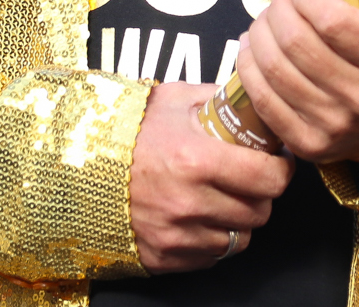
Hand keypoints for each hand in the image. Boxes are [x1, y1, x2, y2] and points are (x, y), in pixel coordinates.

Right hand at [128, 82, 290, 272]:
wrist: (78, 165)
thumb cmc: (128, 130)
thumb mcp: (173, 100)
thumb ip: (216, 99)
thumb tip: (252, 100)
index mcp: (196, 160)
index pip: (269, 178)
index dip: (281, 169)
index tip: (277, 162)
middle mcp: (189, 203)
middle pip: (259, 212)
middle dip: (261, 195)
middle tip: (250, 180)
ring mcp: (175, 235)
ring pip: (238, 240)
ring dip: (238, 221)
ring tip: (224, 199)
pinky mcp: (163, 258)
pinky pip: (210, 257)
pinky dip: (212, 240)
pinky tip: (200, 217)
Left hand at [234, 0, 358, 169]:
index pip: (335, 22)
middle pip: (298, 43)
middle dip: (278, 10)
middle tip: (279, 0)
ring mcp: (337, 127)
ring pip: (276, 69)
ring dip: (258, 33)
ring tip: (263, 21)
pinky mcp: (309, 145)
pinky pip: (263, 99)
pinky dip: (247, 66)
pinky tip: (249, 47)